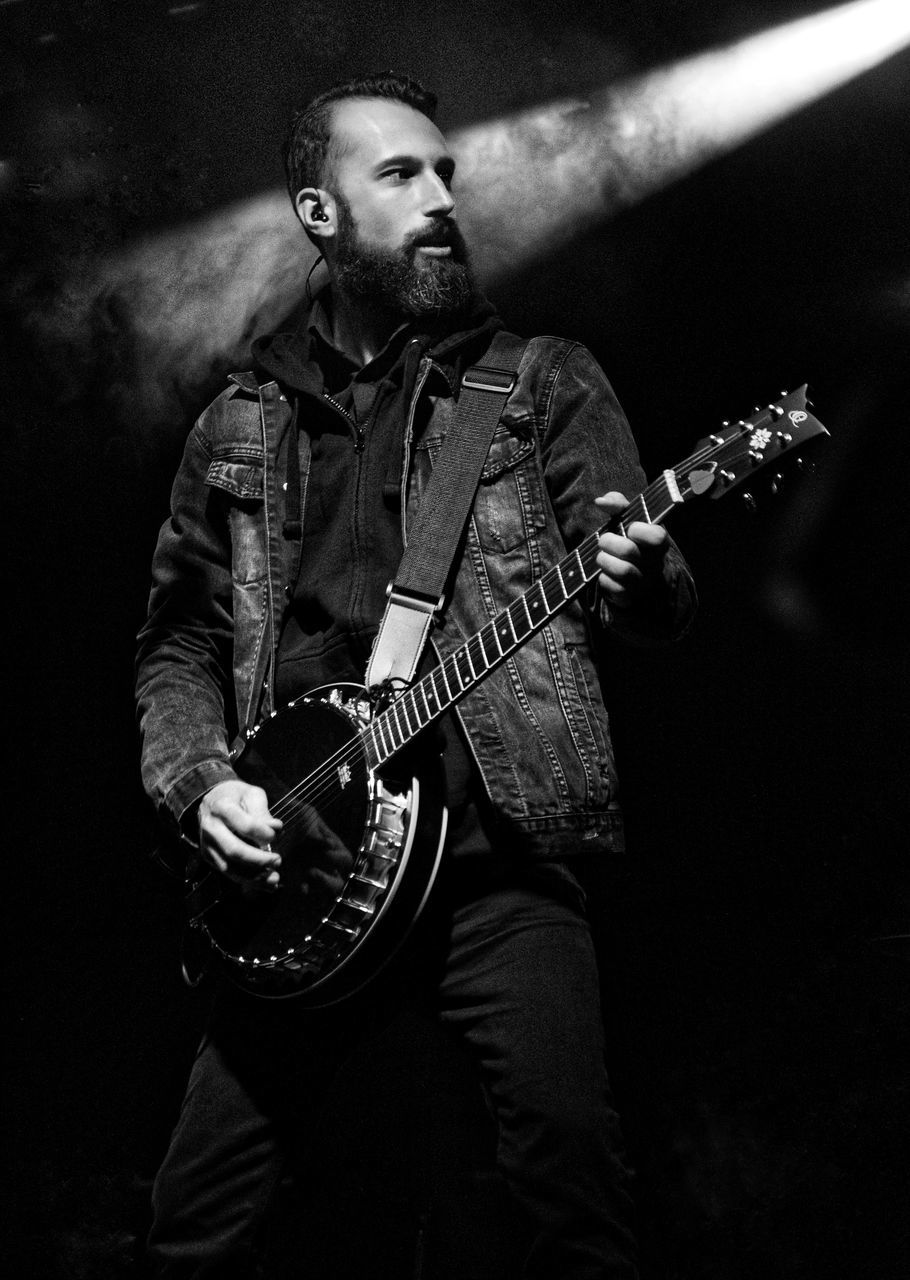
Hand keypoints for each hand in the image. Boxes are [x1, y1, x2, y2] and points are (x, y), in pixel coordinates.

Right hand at [197, 779, 282, 887]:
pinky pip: (228, 873)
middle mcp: (211, 828)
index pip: (245, 825)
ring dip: (254, 877)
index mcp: (222, 807)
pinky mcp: (209, 857)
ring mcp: (207, 845)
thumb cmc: (236, 797)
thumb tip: (275, 829)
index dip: (263, 833)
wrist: (210, 802)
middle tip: (278, 860)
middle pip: (234, 850)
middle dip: (259, 860)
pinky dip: (248, 881)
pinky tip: (266, 883)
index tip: (276, 834)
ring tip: (274, 878)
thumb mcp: (251, 794)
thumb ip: (262, 812)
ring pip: (230, 867)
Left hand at [593, 491, 669, 611]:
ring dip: (604, 560)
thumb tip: (600, 501)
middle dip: (608, 542)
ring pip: (623, 571)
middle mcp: (654, 563)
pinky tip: (605, 573)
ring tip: (601, 556)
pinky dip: (604, 579)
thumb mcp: (628, 519)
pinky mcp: (631, 596)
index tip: (629, 528)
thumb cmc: (631, 540)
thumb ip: (617, 504)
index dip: (639, 530)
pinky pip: (615, 588)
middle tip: (603, 540)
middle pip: (629, 551)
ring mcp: (644, 581)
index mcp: (658, 542)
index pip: (657, 536)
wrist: (637, 574)